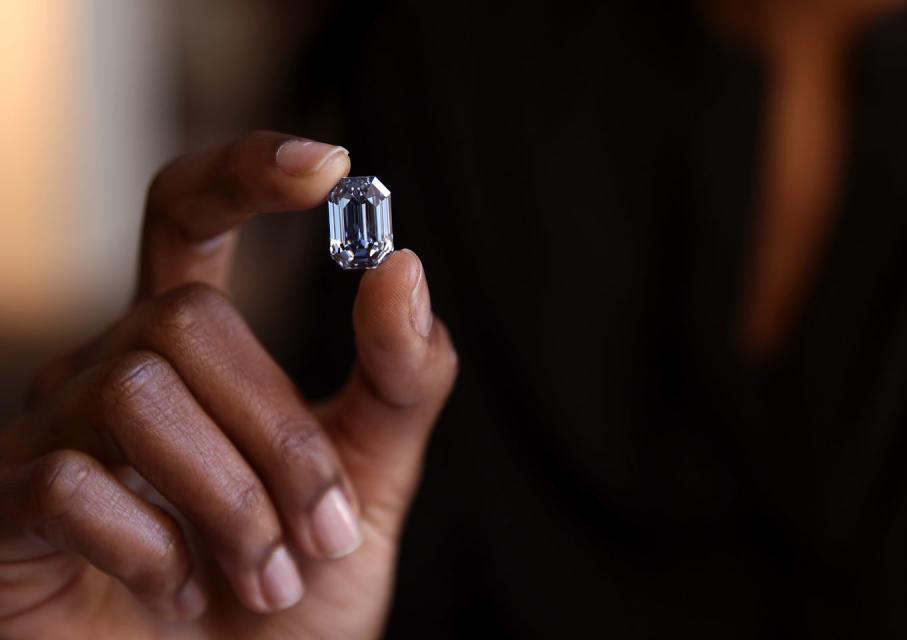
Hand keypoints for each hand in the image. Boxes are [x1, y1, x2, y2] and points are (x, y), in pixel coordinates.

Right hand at [0, 131, 457, 639]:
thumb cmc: (294, 597)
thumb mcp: (370, 482)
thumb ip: (396, 382)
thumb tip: (402, 265)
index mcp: (198, 353)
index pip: (189, 217)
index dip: (242, 173)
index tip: (329, 168)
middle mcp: (115, 369)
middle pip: (187, 318)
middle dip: (280, 436)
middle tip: (324, 537)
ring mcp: (54, 434)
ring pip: (140, 394)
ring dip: (233, 502)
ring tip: (267, 580)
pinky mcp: (9, 506)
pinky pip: (72, 484)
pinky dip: (156, 549)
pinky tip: (179, 591)